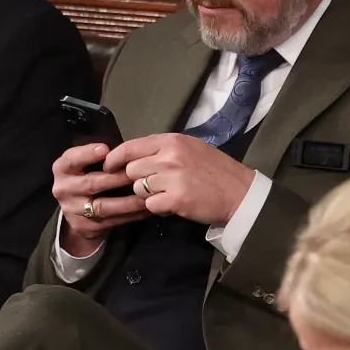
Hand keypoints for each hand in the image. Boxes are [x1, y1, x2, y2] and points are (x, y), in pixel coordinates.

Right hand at [53, 144, 149, 255]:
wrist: (78, 212)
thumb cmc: (91, 176)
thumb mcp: (89, 163)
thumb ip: (104, 157)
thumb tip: (131, 150)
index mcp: (63, 169)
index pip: (71, 159)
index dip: (87, 154)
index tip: (105, 149)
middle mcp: (63, 189)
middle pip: (92, 183)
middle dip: (118, 178)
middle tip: (141, 173)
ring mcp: (73, 209)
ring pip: (104, 206)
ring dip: (129, 201)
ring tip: (148, 194)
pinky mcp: (85, 226)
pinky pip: (112, 220)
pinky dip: (132, 215)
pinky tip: (148, 208)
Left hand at [104, 133, 253, 226]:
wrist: (240, 193)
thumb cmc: (217, 170)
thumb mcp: (192, 149)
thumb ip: (165, 149)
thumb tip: (135, 156)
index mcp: (173, 141)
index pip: (130, 147)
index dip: (115, 158)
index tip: (110, 167)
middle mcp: (169, 157)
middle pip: (132, 171)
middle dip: (139, 180)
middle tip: (157, 185)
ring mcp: (171, 178)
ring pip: (139, 189)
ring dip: (149, 195)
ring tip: (169, 194)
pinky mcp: (175, 199)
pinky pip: (150, 205)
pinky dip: (159, 208)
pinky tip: (174, 205)